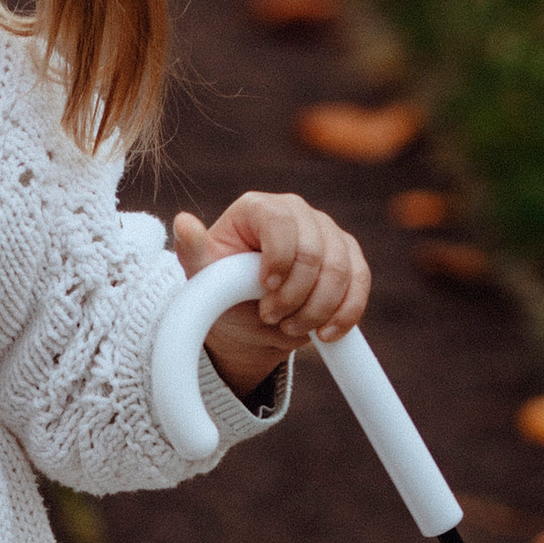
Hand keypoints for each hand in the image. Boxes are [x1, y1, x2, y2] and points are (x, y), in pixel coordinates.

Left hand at [173, 191, 370, 397]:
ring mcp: (327, 233)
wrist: (249, 322)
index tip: (266, 289)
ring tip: (291, 327)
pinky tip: (325, 333)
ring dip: (317, 308)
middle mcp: (297, 212)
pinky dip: (346, 312)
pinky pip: (360, 282)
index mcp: (259, 209)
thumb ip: (193, 252)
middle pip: (316, 249)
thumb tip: (183, 223)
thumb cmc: (223, 294)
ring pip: (341, 269)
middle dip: (296, 294)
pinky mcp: (349, 258)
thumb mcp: (203, 278)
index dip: (279, 258)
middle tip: (271, 317)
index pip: (280, 221)